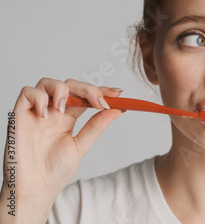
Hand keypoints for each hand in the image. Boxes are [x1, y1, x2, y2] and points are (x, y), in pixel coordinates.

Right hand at [0, 78, 123, 222]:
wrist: (36, 189)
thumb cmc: (55, 171)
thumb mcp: (81, 146)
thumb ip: (96, 126)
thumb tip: (117, 110)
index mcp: (68, 117)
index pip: (85, 95)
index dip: (100, 90)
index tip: (117, 93)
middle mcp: (53, 111)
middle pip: (69, 85)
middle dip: (87, 88)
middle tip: (99, 101)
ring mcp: (37, 112)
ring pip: (47, 83)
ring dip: (61, 90)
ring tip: (65, 108)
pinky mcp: (20, 115)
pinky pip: (27, 92)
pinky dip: (39, 98)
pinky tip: (46, 114)